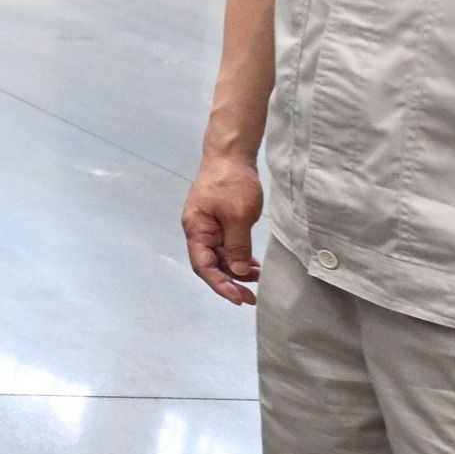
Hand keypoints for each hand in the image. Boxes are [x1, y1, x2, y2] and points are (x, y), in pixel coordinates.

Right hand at [183, 153, 263, 306]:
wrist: (230, 155)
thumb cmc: (231, 182)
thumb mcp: (238, 216)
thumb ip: (237, 246)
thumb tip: (238, 270)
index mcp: (196, 229)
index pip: (204, 265)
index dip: (220, 284)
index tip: (238, 298)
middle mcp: (198, 230)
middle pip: (209, 264)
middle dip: (229, 282)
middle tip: (251, 297)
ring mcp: (208, 226)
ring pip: (219, 257)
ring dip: (235, 270)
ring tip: (257, 279)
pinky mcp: (219, 221)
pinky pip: (226, 246)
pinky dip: (238, 257)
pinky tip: (253, 264)